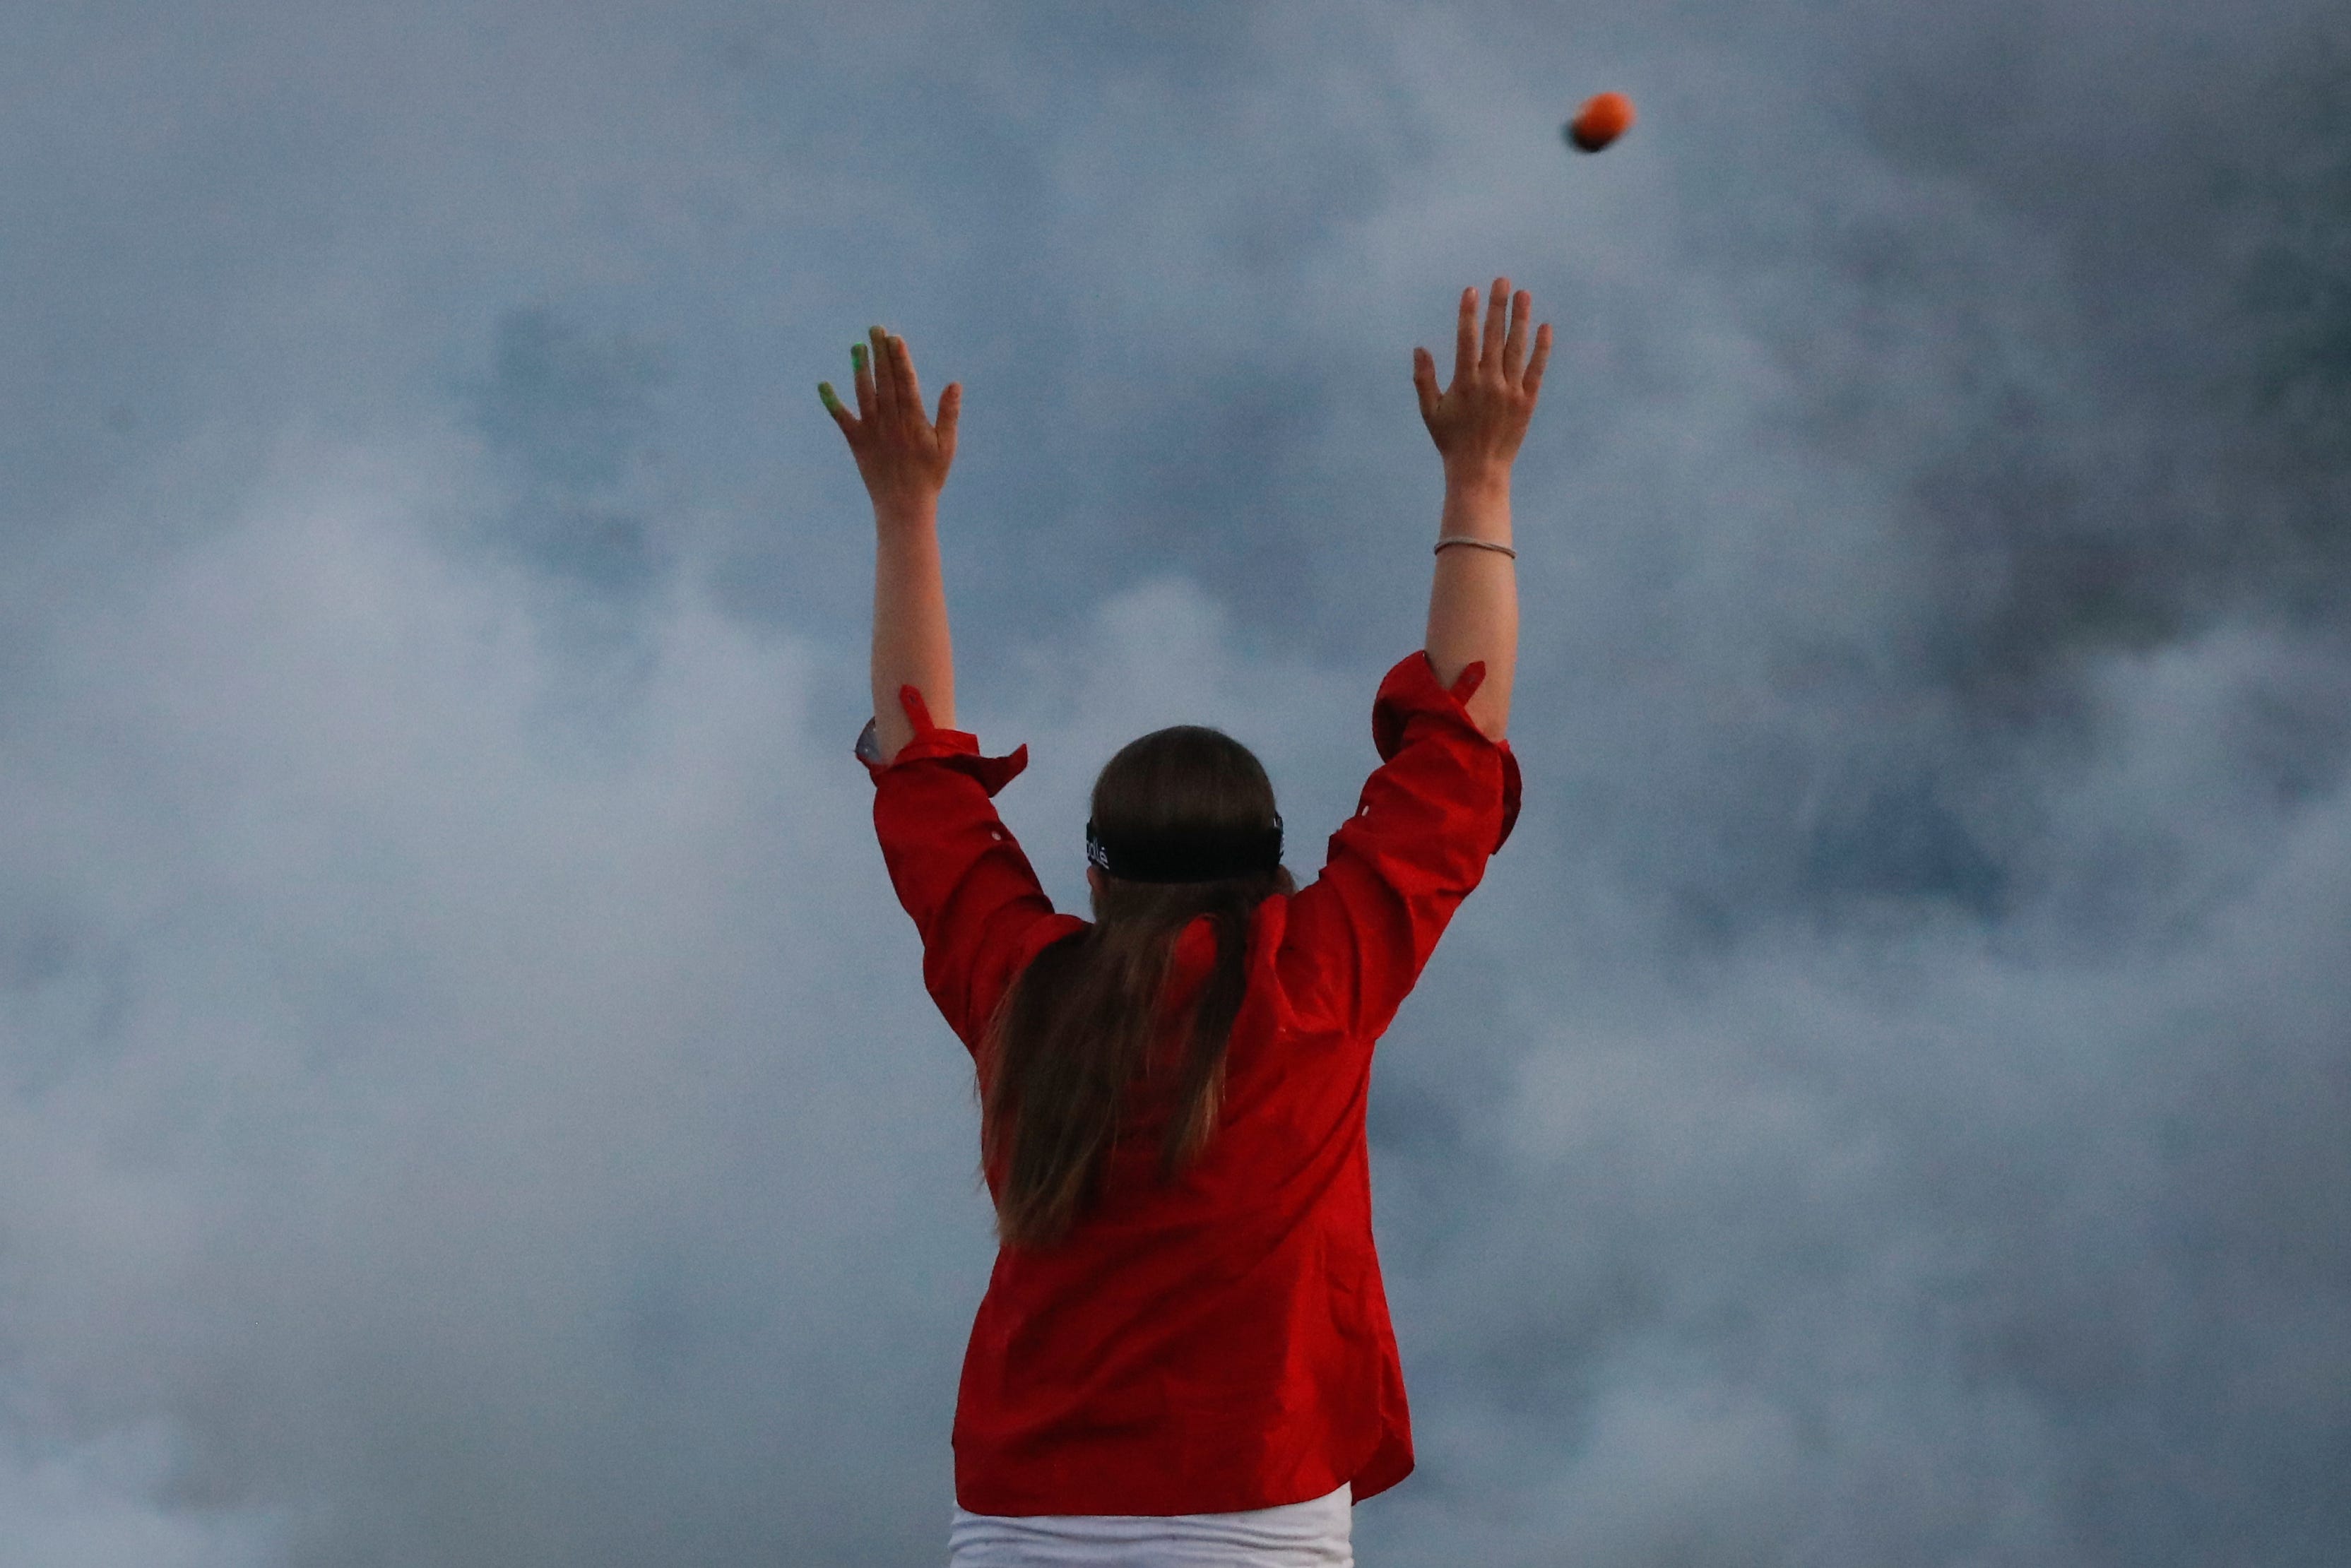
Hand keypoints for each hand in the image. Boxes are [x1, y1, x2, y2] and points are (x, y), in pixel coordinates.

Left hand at [820, 325, 960, 515]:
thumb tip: (954, 384)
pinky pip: (842, 418)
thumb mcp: (947, 446)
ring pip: (864, 393)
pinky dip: (832, 402)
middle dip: (880, 353)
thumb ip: (949, 414)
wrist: (903, 506)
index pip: (905, 381)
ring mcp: (872, 431)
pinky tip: (823, 384)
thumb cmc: (929, 476)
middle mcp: (891, 421)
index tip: (894, 338)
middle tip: (875, 329)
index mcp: (914, 420)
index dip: (899, 358)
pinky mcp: (857, 442)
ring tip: (856, 346)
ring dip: (859, 368)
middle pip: (884, 380)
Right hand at [1412, 278, 1550, 480]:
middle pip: (1494, 337)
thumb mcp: (1430, 412)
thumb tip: (1420, 348)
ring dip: (1520, 319)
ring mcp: (1511, 391)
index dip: (1468, 314)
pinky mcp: (1528, 402)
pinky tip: (1545, 327)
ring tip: (1523, 294)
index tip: (1471, 291)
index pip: (1467, 340)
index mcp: (1464, 383)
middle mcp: (1489, 383)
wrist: (1479, 470)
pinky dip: (1541, 348)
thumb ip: (1424, 379)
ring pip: (1517, 348)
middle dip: (1498, 306)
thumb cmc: (1451, 440)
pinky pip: (1536, 369)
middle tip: (1502, 281)